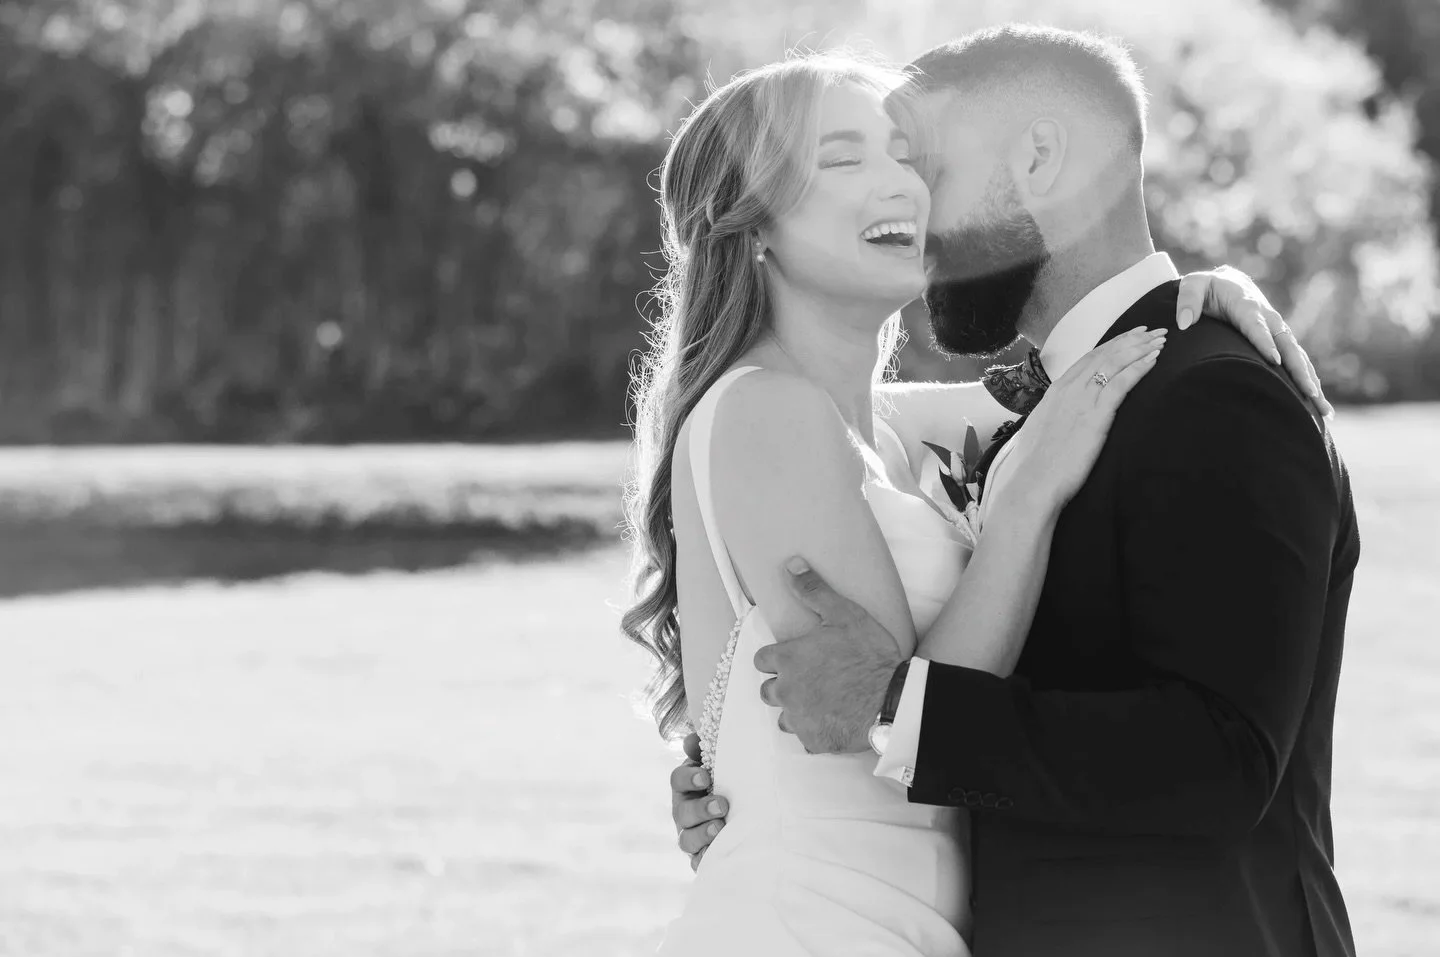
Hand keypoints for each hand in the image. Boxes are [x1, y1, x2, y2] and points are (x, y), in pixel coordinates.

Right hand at [670, 732, 727, 870]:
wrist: (743, 816)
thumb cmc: (728, 784)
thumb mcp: (720, 764)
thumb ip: (706, 749)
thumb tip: (692, 741)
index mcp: (686, 787)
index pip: (678, 780)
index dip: (688, 778)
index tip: (705, 777)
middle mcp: (684, 812)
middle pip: (682, 812)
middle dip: (700, 809)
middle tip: (722, 805)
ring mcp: (691, 836)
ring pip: (687, 840)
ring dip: (703, 834)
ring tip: (720, 828)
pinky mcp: (702, 857)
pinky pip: (698, 862)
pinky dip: (705, 859)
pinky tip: (718, 853)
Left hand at [753, 557, 904, 754]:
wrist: (891, 700)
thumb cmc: (868, 656)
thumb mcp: (844, 614)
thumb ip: (814, 590)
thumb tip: (791, 565)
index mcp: (787, 660)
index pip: (761, 660)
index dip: (776, 658)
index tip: (793, 658)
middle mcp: (785, 691)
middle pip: (768, 690)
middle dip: (782, 685)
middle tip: (809, 679)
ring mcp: (798, 719)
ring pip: (783, 717)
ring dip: (796, 709)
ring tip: (821, 701)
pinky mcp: (814, 740)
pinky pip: (805, 738)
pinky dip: (815, 730)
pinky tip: (833, 720)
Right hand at [998, 327, 1166, 517]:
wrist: (1033, 482)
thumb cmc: (1037, 466)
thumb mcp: (1042, 432)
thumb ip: (1056, 418)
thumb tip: (1062, 420)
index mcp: (1055, 392)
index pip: (1087, 360)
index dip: (1110, 346)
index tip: (1128, 338)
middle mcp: (1069, 389)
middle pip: (1104, 355)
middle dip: (1130, 341)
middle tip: (1151, 331)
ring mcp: (1082, 399)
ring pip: (1115, 363)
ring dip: (1139, 349)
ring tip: (1159, 341)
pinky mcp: (1097, 414)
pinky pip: (1122, 382)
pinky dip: (1139, 367)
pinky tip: (1154, 360)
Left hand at [1176, 266, 1333, 417]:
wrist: (1230, 283)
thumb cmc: (1208, 288)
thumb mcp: (1192, 286)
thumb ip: (1187, 300)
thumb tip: (1184, 323)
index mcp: (1247, 306)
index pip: (1256, 325)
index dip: (1264, 341)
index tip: (1273, 360)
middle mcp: (1269, 319)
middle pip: (1287, 346)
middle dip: (1299, 370)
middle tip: (1309, 393)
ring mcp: (1278, 330)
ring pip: (1298, 357)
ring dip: (1311, 381)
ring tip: (1323, 409)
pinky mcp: (1281, 340)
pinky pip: (1298, 361)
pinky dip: (1309, 380)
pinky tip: (1317, 403)